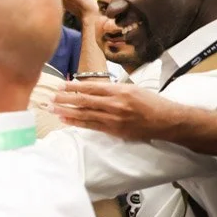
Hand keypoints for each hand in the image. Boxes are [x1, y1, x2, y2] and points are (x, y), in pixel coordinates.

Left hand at [52, 81, 181, 140]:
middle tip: (50, 97)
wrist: (166, 121)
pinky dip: (76, 123)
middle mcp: (115, 104)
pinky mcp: (114, 130)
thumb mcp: (132, 89)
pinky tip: (65, 120)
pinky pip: (91, 126)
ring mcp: (113, 118)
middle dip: (65, 99)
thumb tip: (90, 88)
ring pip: (84, 114)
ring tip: (52, 109)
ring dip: (66, 111)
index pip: (91, 88)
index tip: (60, 86)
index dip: (73, 87)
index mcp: (119, 90)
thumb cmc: (150, 103)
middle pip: (84, 101)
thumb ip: (112, 89)